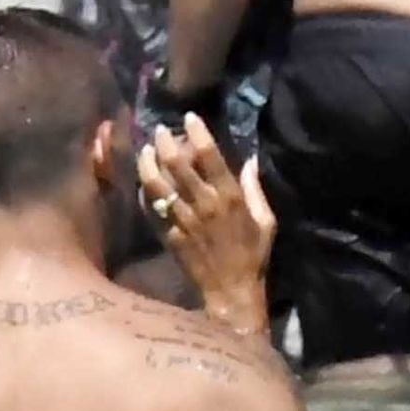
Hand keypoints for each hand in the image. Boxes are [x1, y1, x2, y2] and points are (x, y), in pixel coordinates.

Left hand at [139, 114, 276, 334]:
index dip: (196, 133)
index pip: (209, 156)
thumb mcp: (265, 222)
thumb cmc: (253, 256)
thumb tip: (251, 160)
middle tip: (160, 131)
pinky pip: (152, 207)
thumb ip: (255, 190)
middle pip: (177, 164)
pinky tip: (143, 181)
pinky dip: (145, 191)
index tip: (188, 118)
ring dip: (148, 162)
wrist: (231, 291)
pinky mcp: (170, 234)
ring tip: (146, 151)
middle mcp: (204, 204)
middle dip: (166, 142)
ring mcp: (183, 219)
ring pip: (158, 183)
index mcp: (229, 197)